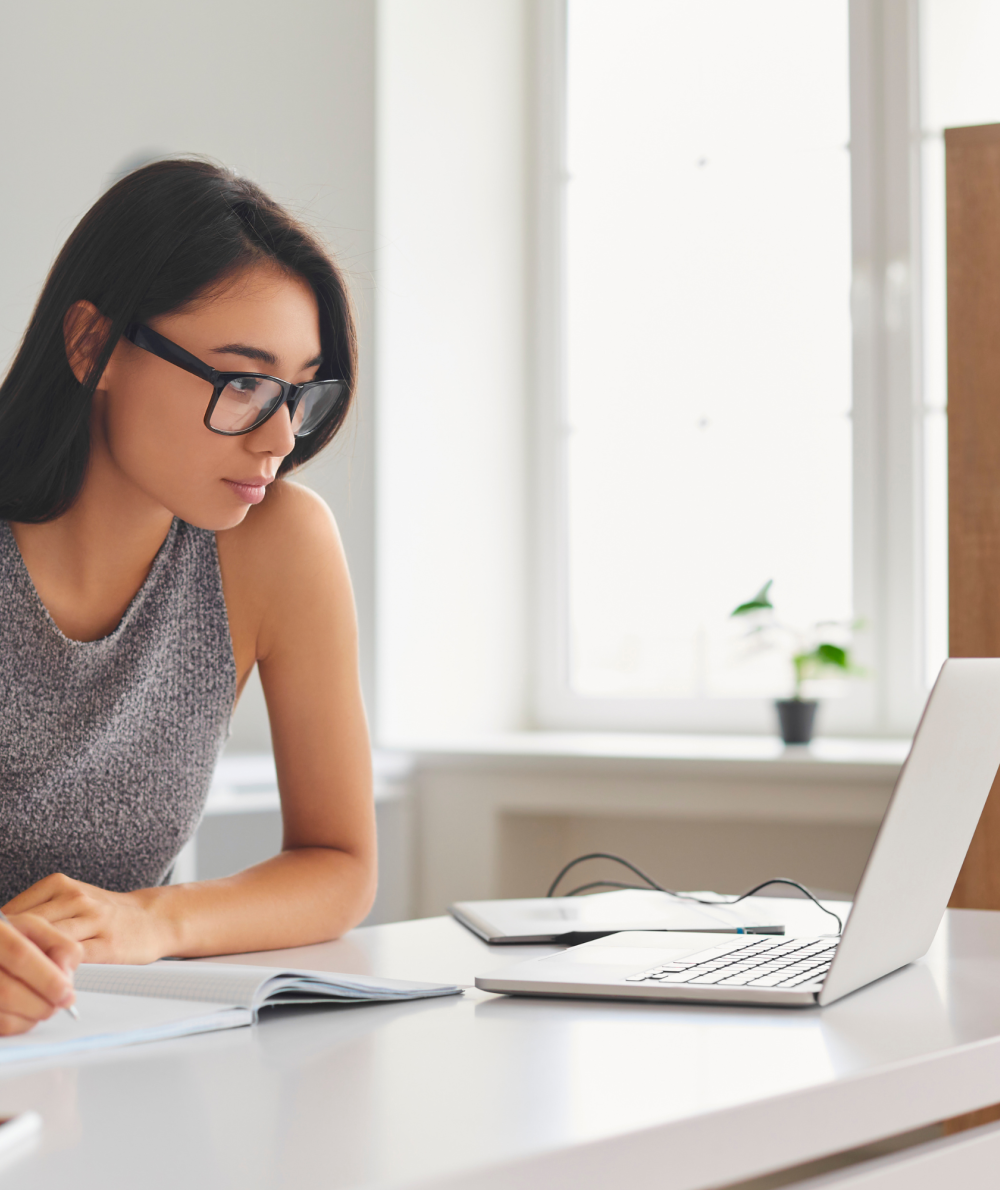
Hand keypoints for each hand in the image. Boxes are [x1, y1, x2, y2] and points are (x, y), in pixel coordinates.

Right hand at [0, 914, 80, 1034]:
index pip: (20, 955)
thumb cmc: (11, 940)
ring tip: (46, 1007)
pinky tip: (27, 1014)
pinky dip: (18, 1025)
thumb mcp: (37, 931)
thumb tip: (66, 979)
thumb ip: (60, 947)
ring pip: (1, 1012)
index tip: (67, 994)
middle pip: (7, 991)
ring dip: (31, 1016)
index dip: (47, 978)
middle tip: (60, 1004)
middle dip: (42, 1003)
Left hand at [4, 874, 172, 964]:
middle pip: (27, 927)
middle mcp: (76, 898)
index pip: (14, 911)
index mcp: (60, 885)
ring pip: (48, 942)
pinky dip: (55, 973)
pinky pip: (73, 960)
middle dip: (10, 950)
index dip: (1, 934)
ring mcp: (93, 920)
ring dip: (29, 963)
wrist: (154, 918)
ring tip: (16, 978)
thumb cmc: (105, 914)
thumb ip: (35, 913)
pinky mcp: (108, 944)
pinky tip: (45, 983)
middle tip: (2, 966)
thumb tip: (0, 931)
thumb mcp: (69, 901)